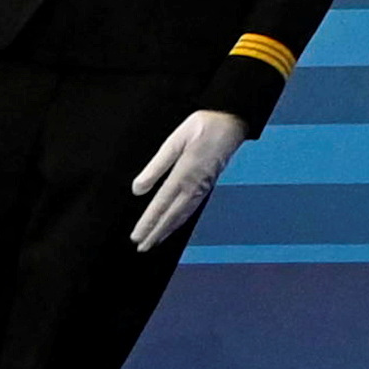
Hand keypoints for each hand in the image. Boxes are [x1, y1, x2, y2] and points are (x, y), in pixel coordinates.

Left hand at [127, 107, 245, 254]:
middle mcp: (194, 185)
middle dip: (156, 233)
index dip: (148, 223)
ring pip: (183, 215)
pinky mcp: (208, 184)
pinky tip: (176, 223)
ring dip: (168, 230)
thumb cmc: (203, 126)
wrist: (232, 121)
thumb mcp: (174, 141)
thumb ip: (155, 167)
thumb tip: (138, 189)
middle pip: (171, 216)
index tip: (137, 237)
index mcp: (183, 175)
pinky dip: (181, 220)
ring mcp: (203, 187)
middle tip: (142, 247)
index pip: (161, 206)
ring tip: (155, 241)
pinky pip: (192, 208)